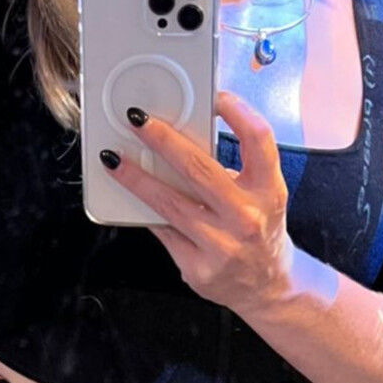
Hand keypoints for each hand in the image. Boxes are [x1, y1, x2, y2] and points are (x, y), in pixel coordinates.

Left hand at [107, 91, 296, 314]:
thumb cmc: (259, 230)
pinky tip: (128, 195)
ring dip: (136, 178)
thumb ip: (230, 169)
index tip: (215, 96)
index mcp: (268, 190)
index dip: (239, 111)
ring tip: (114, 160)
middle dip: (162, 140)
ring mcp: (222, 245)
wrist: (268, 286)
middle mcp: (247, 217)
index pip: (259, 139)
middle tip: (138, 120)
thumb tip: (181, 137)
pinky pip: (163, 231)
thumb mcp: (260, 194)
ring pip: (170, 203)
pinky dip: (144, 211)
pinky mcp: (198, 267)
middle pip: (199, 168)